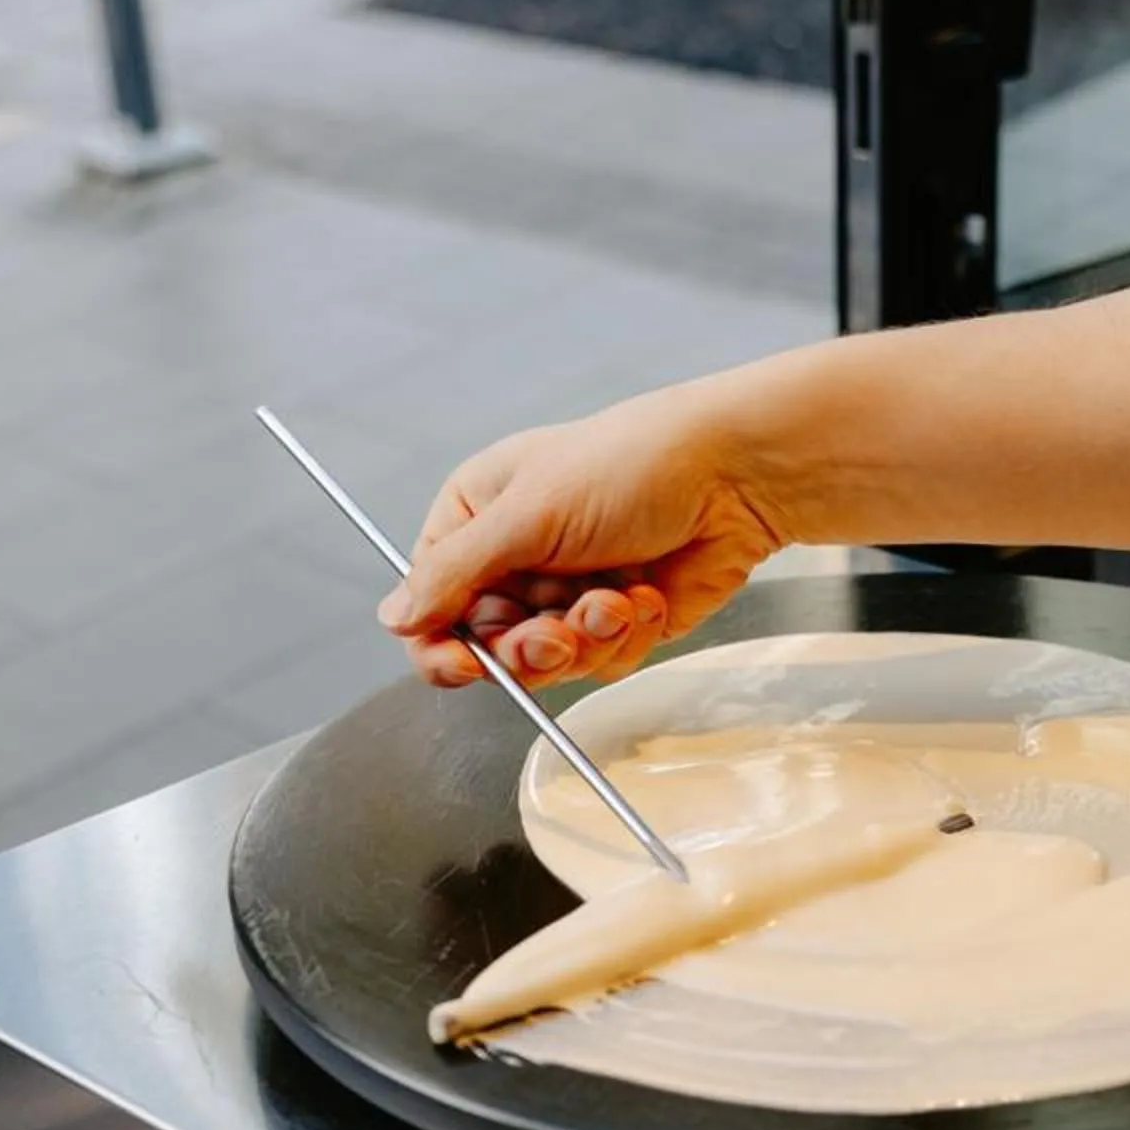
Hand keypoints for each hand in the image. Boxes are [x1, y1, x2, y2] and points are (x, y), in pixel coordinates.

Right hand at [375, 384, 790, 688]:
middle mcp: (518, 557)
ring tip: (617, 601)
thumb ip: (455, 572)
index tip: (465, 664)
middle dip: (527, 648)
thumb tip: (394, 617)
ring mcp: (569, 591)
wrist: (735, 477)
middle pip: (486, 646)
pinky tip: (648, 596)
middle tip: (556, 634)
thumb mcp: (528, 513)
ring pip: (547, 663)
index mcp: (479, 516)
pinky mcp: (618, 621)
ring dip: (584, 639)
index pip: (429, 601)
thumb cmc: (631, 465)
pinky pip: (601, 661)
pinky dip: (625, 637)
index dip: (441, 644)